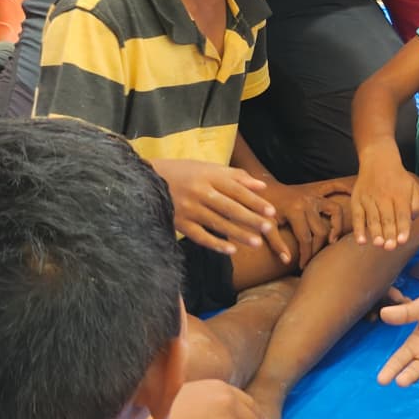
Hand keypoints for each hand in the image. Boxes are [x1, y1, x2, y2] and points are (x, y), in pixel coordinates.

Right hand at [151, 160, 280, 256]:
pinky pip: (199, 236)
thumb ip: (236, 177)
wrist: (146, 180)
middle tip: (268, 228)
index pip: (236, 190)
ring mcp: (188, 209)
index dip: (255, 201)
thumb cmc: (185, 172)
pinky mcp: (179, 223)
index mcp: (208, 176)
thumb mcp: (209, 168)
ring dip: (238, 234)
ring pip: (217, 223)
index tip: (271, 211)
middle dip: (250, 219)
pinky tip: (230, 250)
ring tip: (256, 242)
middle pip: (229, 207)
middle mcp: (199, 192)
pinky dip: (215, 243)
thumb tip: (262, 186)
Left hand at [267, 177, 354, 268]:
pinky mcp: (316, 191)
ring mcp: (314, 195)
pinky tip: (351, 197)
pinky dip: (345, 190)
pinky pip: (334, 187)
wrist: (262, 188)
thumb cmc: (263, 209)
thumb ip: (276, 243)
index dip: (306, 254)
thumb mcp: (266, 225)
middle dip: (317, 248)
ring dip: (336, 227)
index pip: (306, 238)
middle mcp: (307, 202)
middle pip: (321, 230)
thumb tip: (287, 261)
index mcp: (295, 210)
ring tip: (333, 241)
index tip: (302, 265)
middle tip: (312, 258)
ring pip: (335, 211)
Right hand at [352, 151, 418, 249]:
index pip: (402, 214)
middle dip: (389, 234)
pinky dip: (358, 229)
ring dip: (375, 232)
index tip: (402, 241)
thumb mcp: (413, 186)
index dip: (402, 228)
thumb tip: (412, 219)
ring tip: (378, 244)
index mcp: (400, 194)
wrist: (378, 160)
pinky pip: (357, 216)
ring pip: (373, 218)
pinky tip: (361, 241)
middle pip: (387, 218)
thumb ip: (416, 204)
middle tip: (390, 248)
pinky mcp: (357, 200)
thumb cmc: (398, 178)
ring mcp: (369, 198)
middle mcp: (384, 196)